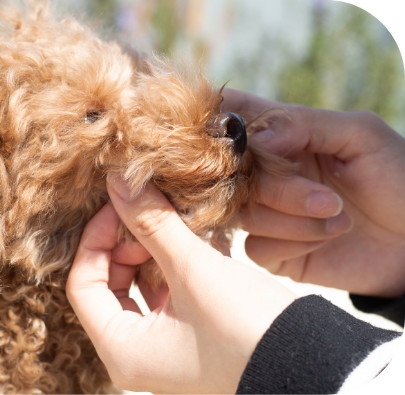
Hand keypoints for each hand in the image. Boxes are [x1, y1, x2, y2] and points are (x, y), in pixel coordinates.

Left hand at [66, 175, 295, 393]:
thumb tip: (118, 179)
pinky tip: (195, 240)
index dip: (96, 238)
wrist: (316, 366)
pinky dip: (174, 264)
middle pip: (107, 283)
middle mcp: (136, 354)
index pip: (82, 284)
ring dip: (153, 249)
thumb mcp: (194, 271)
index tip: (122, 205)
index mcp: (122, 351)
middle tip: (152, 213)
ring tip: (177, 222)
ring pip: (138, 284)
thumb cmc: (249, 330)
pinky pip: (166, 292)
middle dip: (126, 243)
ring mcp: (163, 347)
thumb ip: (153, 222)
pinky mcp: (188, 336)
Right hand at [223, 89, 404, 297]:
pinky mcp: (275, 251)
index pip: (234, 117)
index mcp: (284, 136)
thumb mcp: (361, 135)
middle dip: (282, 191)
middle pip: (237, 176)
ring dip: (296, 221)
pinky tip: (327, 239)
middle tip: (331, 200)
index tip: (231, 135)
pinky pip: (257, 248)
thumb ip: (306, 124)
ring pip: (246, 214)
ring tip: (341, 220)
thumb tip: (255, 137)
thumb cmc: (397, 178)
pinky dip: (293, 245)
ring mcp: (270, 213)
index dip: (220, 121)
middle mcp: (269, 173)